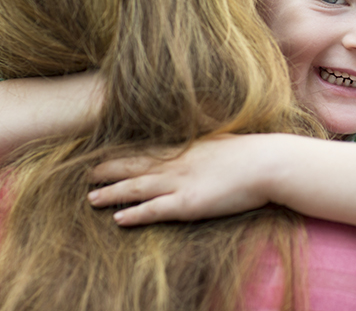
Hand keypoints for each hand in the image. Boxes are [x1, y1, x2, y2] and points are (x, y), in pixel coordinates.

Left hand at [87, 134, 280, 225]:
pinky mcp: (189, 203)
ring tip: (91, 198)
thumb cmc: (251, 152)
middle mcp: (178, 164)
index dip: (124, 154)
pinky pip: (155, 210)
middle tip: (87, 175)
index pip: (147, 151)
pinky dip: (135, 214)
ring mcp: (181, 183)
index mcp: (186, 148)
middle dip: (109, 171)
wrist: (267, 162)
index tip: (105, 155)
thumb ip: (206, 142)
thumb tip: (202, 138)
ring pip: (137, 188)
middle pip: (135, 167)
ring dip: (113, 193)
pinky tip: (119, 218)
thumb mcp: (223, 140)